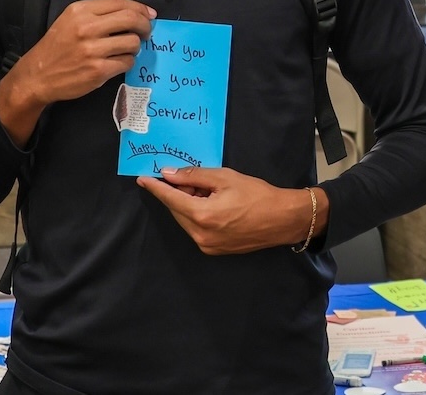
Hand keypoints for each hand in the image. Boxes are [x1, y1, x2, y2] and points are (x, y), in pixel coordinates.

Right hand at [0, 0, 154, 142]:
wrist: (38, 75)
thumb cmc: (57, 47)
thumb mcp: (70, 20)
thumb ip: (98, 14)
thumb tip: (136, 13)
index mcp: (80, 11)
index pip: (120, 2)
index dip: (140, 8)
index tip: (150, 15)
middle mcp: (87, 27)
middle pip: (131, 19)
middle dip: (144, 25)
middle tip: (146, 32)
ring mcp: (93, 50)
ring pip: (132, 42)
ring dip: (135, 46)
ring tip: (127, 49)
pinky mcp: (98, 70)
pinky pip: (127, 62)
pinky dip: (127, 62)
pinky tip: (118, 62)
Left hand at [137, 167, 323, 254]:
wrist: (283, 219)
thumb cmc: (257, 194)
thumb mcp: (225, 177)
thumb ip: (194, 176)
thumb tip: (169, 174)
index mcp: (202, 215)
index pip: (170, 199)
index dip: (156, 188)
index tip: (143, 179)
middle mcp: (200, 235)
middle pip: (177, 210)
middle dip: (177, 193)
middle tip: (187, 178)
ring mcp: (207, 246)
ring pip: (186, 220)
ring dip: (188, 204)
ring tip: (205, 190)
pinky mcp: (214, 250)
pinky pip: (196, 230)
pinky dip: (197, 215)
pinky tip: (211, 204)